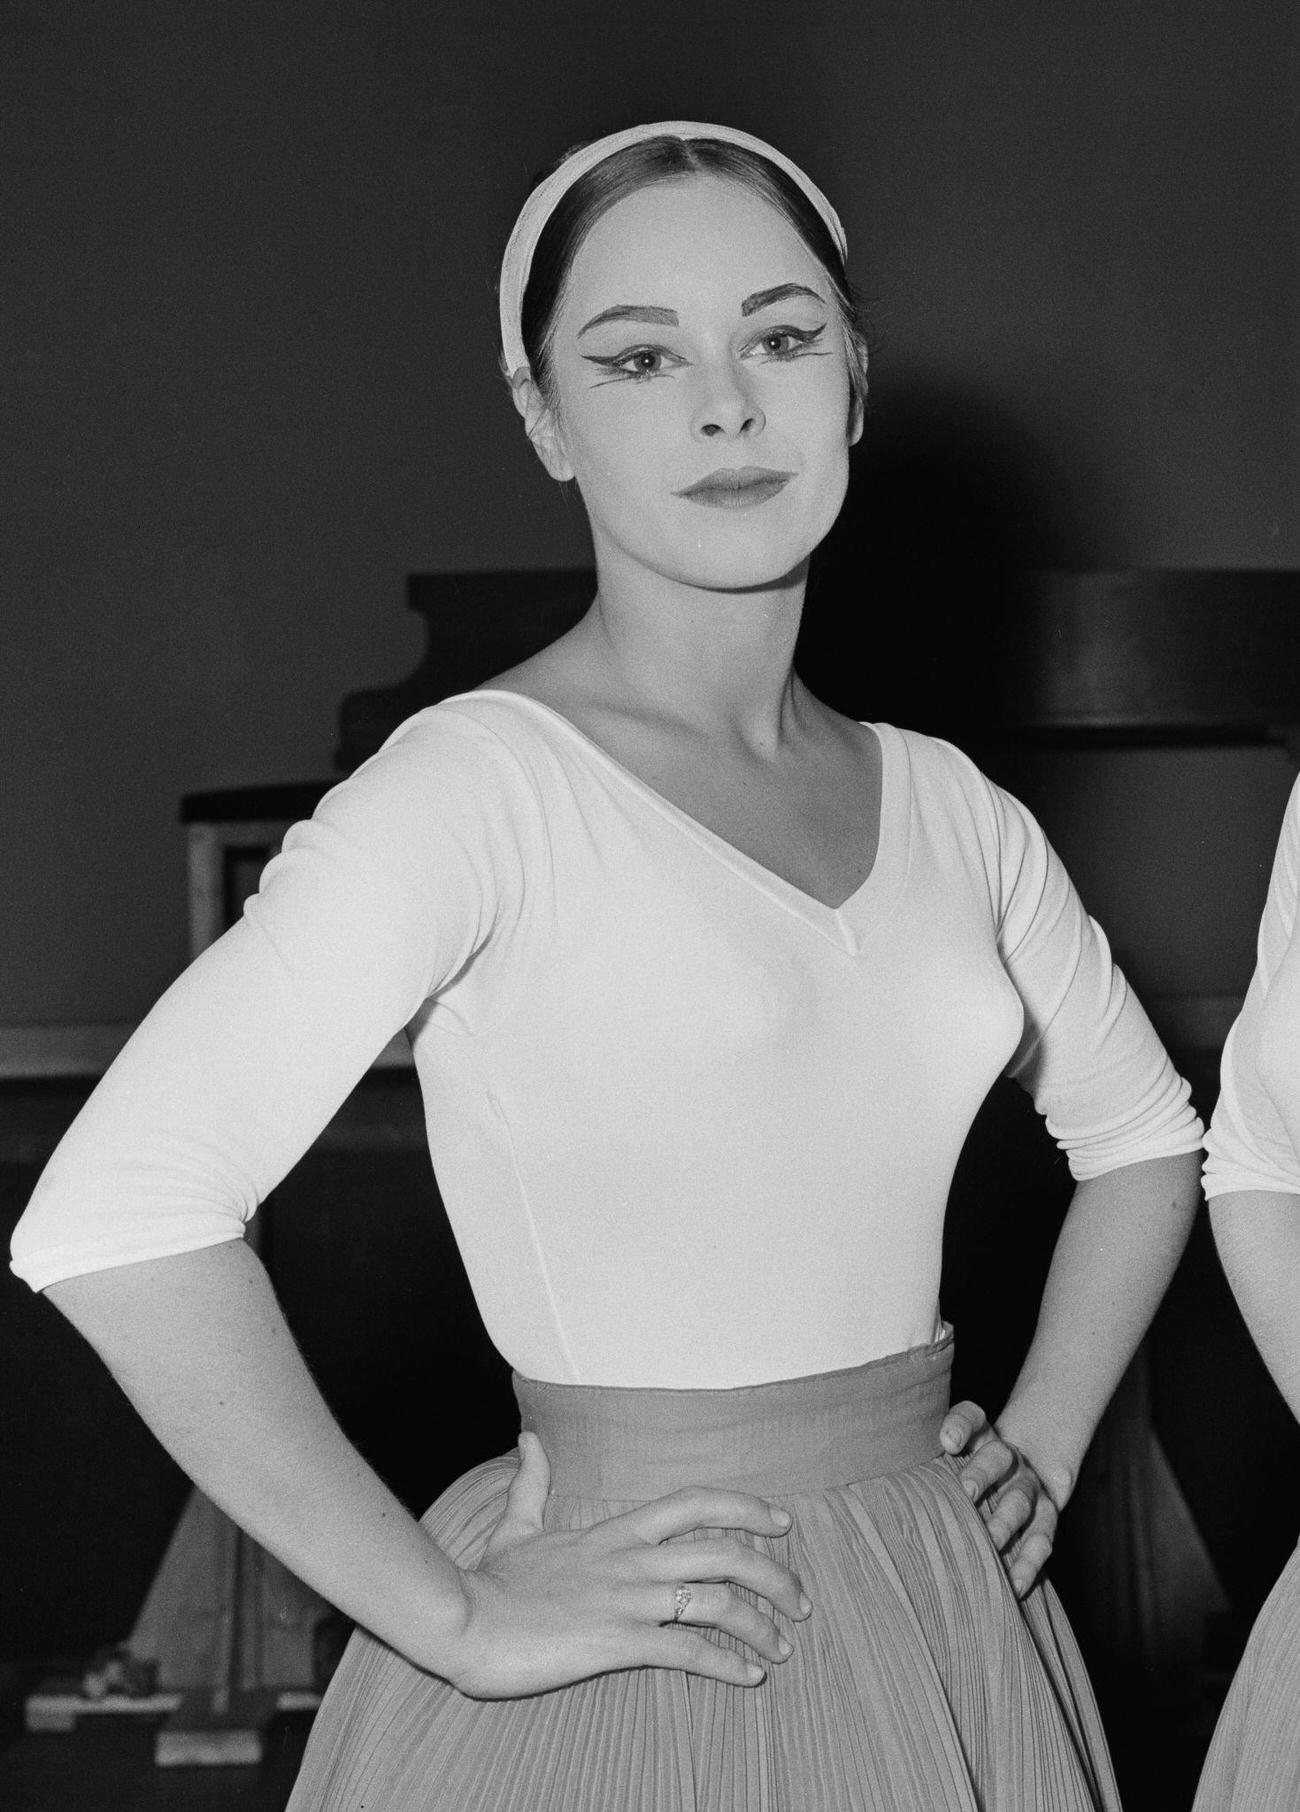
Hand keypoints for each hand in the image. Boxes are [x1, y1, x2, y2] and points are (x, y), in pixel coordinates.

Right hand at [444, 1432, 811, 1698]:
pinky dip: (727, 1664)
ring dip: (761, 1624)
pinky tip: (749, 1677)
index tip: (782, 1523)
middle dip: (774, 1573)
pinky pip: (688, 1651)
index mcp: (615, 1532)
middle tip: (801, 1600)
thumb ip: (532, 1484)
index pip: (695, 1505)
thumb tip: (529, 1439)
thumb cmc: (491, 1581)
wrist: (464, 1621)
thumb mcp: (516, 1525)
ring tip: (783, 1649)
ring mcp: (628, 1600)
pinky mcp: (618, 1642)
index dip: (746, 1508)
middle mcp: (632, 1560)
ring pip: (717, 1601)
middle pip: (723, 1551)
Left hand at [940, 1401, 1060, 1598]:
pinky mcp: (1046, 1518)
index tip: (946, 1441)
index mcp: (980, 1436)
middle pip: (998, 1456)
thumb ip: (922, 1465)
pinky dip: (1029, 1563)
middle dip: (983, 1471)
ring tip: (990, 1542)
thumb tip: (877, 1482)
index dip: (961, 1424)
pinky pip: (1042, 1539)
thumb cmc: (963, 1476)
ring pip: (1021, 1499)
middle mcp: (1008, 1457)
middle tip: (965, 1491)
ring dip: (1006, 1521)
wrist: (1018, 1479)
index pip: (972, 1417)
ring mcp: (1029, 1486)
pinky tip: (1013, 1583)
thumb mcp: (946, 1462)